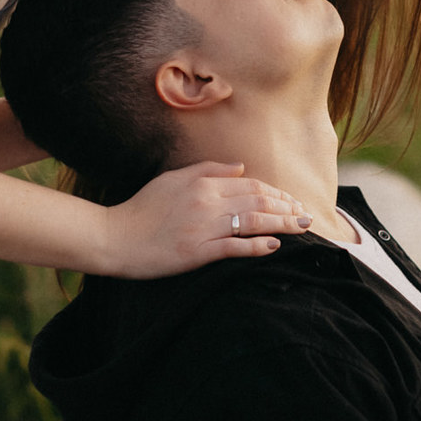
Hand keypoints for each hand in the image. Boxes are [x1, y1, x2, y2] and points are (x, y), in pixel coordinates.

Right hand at [103, 161, 311, 277]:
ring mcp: (202, 228)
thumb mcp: (173, 178)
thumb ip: (208, 170)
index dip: (276, 192)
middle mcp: (206, 202)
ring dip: (281, 224)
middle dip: (287, 207)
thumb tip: (241, 167)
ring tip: (301, 228)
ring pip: (252, 222)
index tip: (291, 201)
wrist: (115, 237)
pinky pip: (234, 248)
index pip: (250, 184)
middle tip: (306, 215)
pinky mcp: (196, 253)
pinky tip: (274, 246)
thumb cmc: (143, 208)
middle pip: (258, 201)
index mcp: (202, 183)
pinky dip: (256, 246)